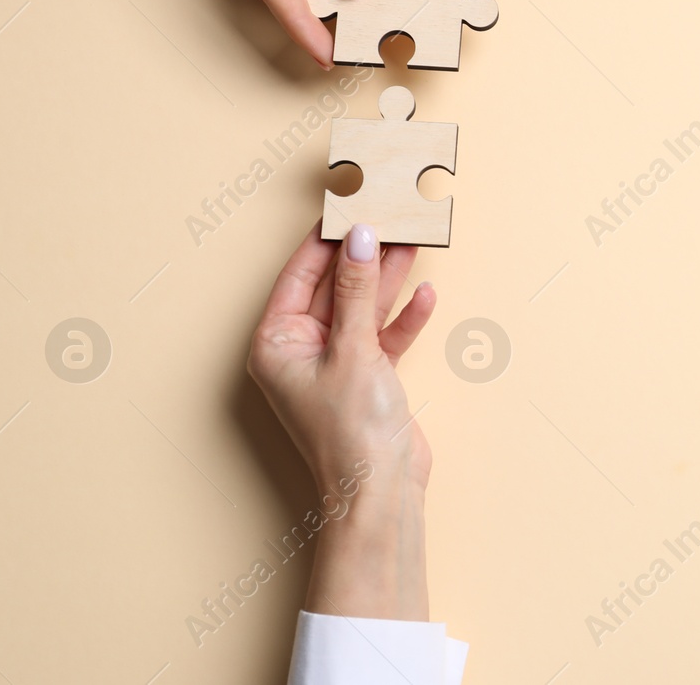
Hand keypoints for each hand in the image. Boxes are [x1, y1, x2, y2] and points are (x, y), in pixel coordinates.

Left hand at [249, 222, 436, 618]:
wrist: (381, 494)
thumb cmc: (351, 434)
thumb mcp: (354, 350)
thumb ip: (359, 290)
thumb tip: (361, 238)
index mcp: (276, 344)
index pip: (299, 275)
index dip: (325, 239)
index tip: (350, 206)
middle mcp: (301, 352)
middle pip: (334, 288)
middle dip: (363, 255)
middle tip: (389, 216)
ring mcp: (336, 364)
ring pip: (363, 307)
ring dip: (388, 278)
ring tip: (413, 240)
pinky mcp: (369, 378)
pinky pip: (384, 335)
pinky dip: (403, 317)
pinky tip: (423, 295)